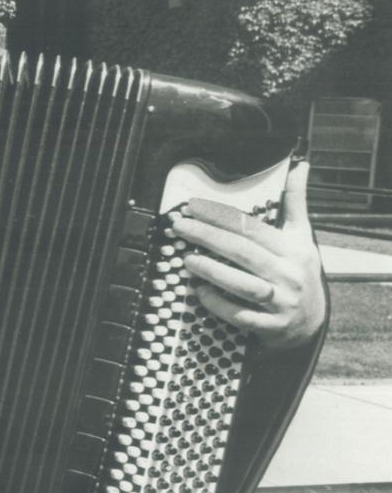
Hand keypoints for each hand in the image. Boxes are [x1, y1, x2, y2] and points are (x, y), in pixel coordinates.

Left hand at [169, 160, 325, 351]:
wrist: (312, 322)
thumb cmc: (298, 271)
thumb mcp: (301, 236)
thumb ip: (295, 202)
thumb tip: (301, 165)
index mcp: (294, 249)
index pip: (253, 229)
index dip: (221, 217)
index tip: (193, 207)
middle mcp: (289, 274)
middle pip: (243, 252)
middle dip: (208, 237)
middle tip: (179, 226)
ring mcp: (281, 302)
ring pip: (243, 285)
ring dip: (212, 271)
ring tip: (186, 260)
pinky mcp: (271, 327)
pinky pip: (241, 316)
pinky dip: (219, 304)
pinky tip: (200, 293)